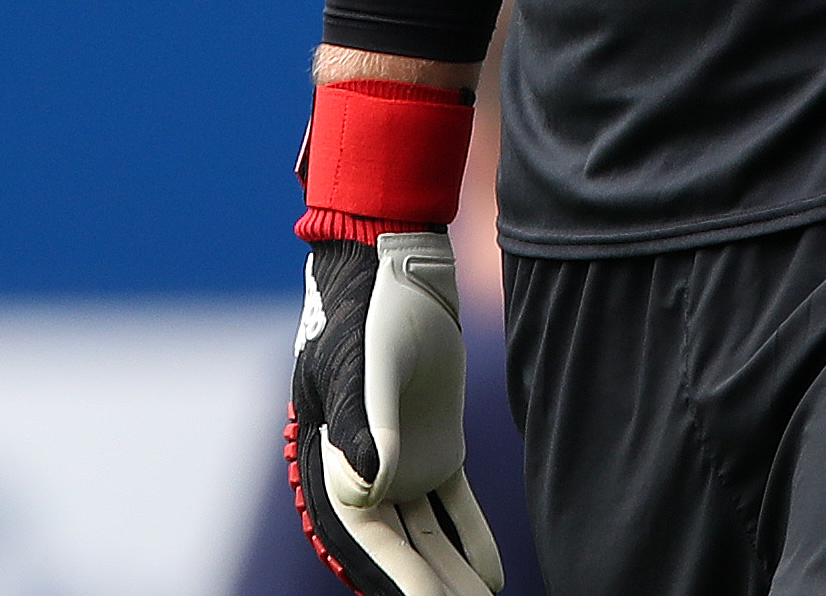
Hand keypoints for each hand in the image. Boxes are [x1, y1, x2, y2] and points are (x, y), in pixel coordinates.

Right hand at [289, 228, 503, 595]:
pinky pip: (453, 506)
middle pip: (401, 548)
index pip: (367, 538)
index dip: (399, 578)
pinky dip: (471, 538)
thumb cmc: (363, 311)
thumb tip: (364, 488)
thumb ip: (362, 424)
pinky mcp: (433, 447)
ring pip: (429, 535)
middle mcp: (364, 474)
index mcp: (333, 464)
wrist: (392, 263)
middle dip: (432, 585)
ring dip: (453, 572)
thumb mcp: (361, 365)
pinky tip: (492, 572)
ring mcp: (400, 464)